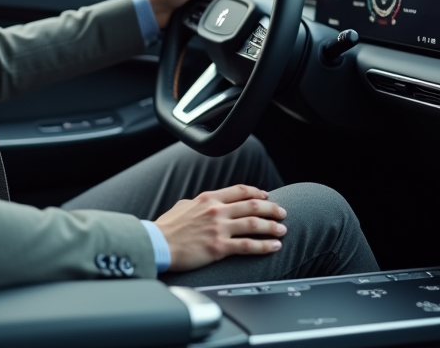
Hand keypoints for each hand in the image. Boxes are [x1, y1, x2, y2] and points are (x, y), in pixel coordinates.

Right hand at [154, 185, 286, 272]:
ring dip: (272, 226)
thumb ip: (198, 204)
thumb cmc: (166, 227)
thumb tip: (204, 204)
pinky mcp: (219, 247)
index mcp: (208, 199)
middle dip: (271, 208)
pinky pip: (248, 245)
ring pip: (254, 224)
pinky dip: (264, 246)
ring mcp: (219, 228)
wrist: (157, 243)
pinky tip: (274, 247)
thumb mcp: (182, 206)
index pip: (239, 191)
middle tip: (282, 212)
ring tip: (282, 230)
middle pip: (252, 205)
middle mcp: (216, 211)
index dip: (257, 192)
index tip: (266, 196)